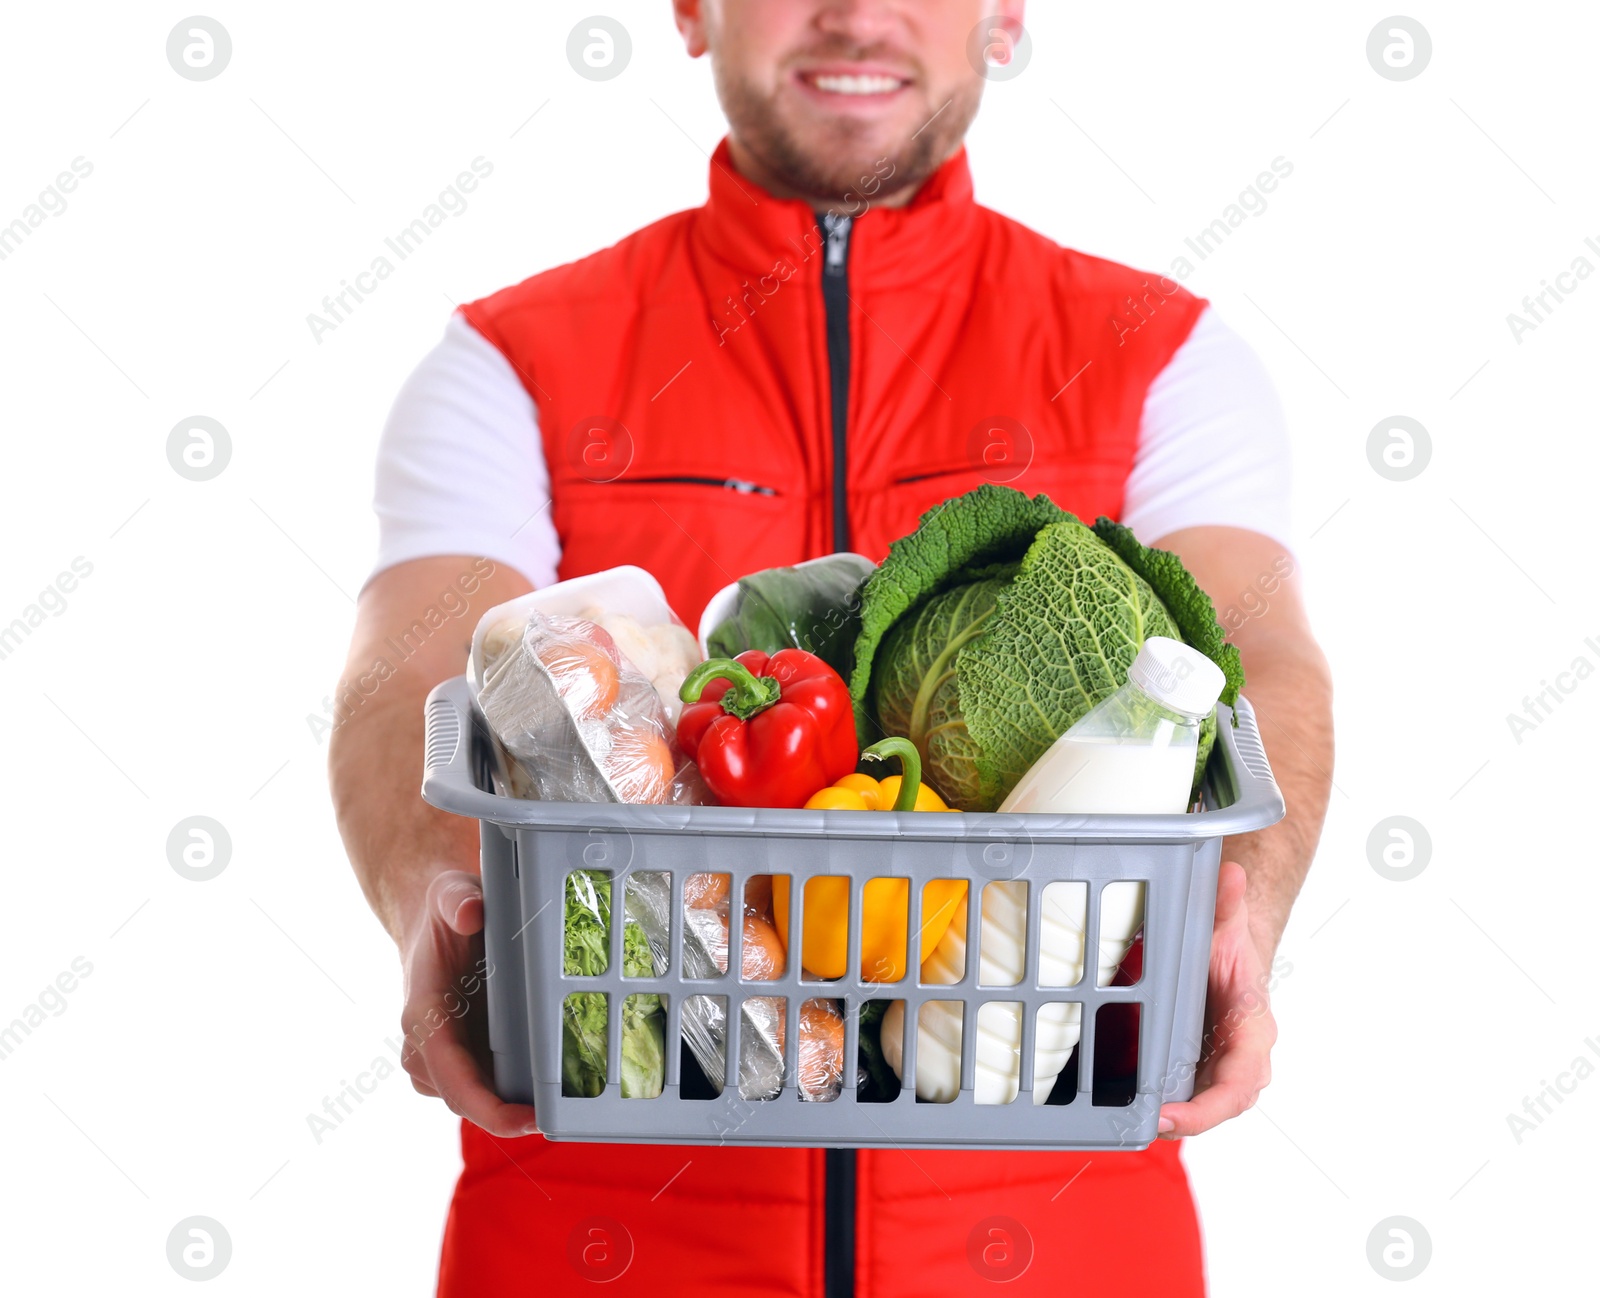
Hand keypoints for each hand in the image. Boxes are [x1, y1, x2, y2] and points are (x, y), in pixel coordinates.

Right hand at [398, 870, 540, 1137]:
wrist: (433, 919)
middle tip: (559, 1119)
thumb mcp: (450, 893)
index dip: (486, 1106)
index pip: (449, 1073)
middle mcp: (426, 1043)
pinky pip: (483, 1086)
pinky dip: (510, 1092)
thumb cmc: (444, 910)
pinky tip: (547, 1087)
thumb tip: (471, 913)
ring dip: (509, 1107)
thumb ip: (457, 900)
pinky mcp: (460, 1055)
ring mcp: (441, 1055)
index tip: (525, 1120)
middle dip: (506, 1116)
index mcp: (424, 1013)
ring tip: (559, 1105)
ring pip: (473, 1098)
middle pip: (463, 1098)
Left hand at [1157, 861, 1275, 1137]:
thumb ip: (1226, 901)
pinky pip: (1188, 1092)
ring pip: (1205, 1103)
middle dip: (1189, 1121)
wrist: (1231, 951)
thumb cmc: (1231, 943)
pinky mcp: (1200, 1064)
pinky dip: (1165, 1102)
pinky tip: (1129, 1106)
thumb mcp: (1226, 921)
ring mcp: (1221, 1063)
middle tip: (1147, 1124)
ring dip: (1175, 1117)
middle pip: (1223, 1103)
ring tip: (1130, 1121)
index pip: (1241, 1079)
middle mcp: (1242, 1054)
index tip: (1172, 1114)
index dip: (1208, 1105)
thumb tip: (1231, 873)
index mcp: (1253, 1025)